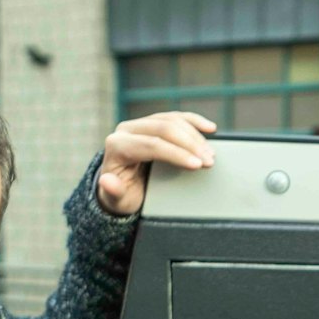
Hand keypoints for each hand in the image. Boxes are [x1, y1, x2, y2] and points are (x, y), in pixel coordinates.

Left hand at [96, 111, 219, 215]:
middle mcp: (126, 130)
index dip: (176, 154)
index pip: (151, 145)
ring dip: (195, 136)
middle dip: (190, 144)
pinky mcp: (153, 122)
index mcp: (117, 146)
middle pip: (163, 128)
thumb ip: (113, 192)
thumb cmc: (123, 196)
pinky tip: (210, 128)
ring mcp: (140, 124)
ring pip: (172, 120)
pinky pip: (176, 117)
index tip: (197, 165)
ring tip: (210, 154)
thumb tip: (107, 181)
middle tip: (208, 161)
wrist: (123, 187)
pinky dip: (194, 122)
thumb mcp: (117, 201)